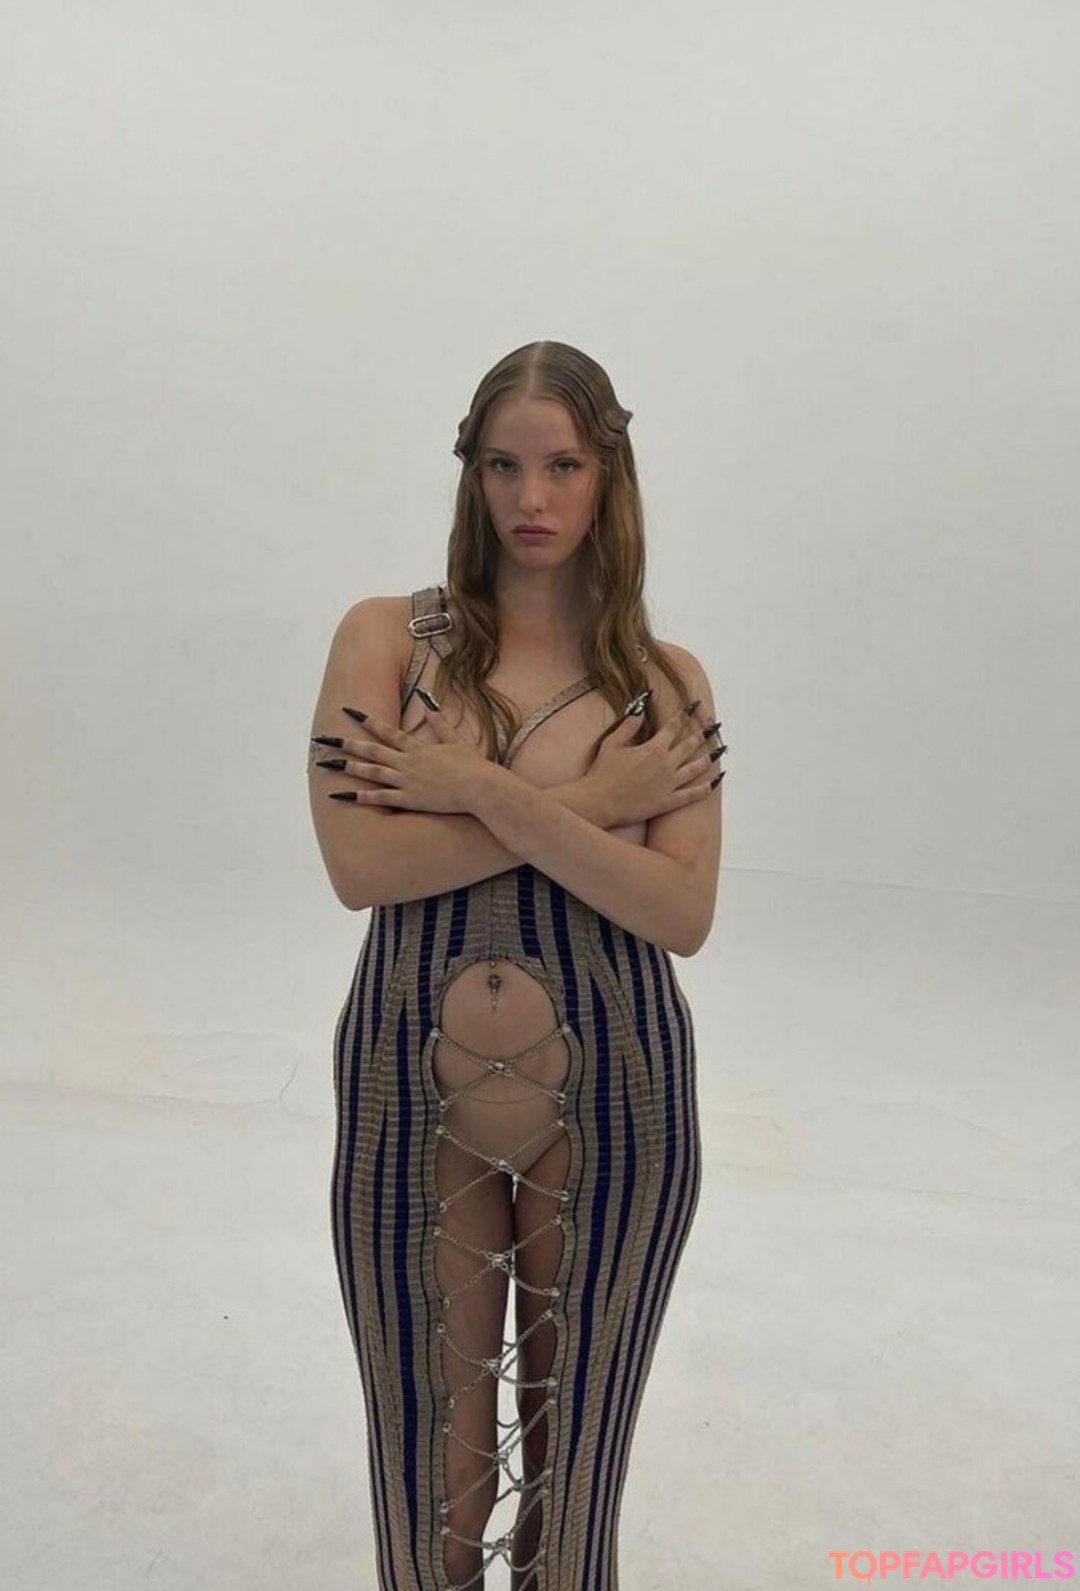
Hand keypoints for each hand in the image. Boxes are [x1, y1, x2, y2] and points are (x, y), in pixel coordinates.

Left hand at [326, 704, 493, 814]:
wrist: (480, 787)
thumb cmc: (472, 765)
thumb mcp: (456, 741)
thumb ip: (440, 724)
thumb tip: (429, 706)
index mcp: (418, 747)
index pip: (386, 731)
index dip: (366, 721)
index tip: (349, 712)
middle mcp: (408, 761)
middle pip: (372, 750)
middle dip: (347, 743)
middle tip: (326, 739)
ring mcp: (407, 780)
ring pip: (372, 772)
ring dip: (349, 767)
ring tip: (329, 764)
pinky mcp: (410, 799)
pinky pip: (380, 798)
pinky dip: (362, 796)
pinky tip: (345, 794)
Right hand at [587, 705, 716, 826]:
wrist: (599, 802)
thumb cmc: (602, 773)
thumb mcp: (612, 743)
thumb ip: (628, 726)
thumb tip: (639, 711)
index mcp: (653, 748)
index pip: (673, 726)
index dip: (685, 714)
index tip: (694, 706)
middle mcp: (666, 764)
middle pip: (690, 745)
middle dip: (704, 733)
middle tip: (715, 725)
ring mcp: (669, 784)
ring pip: (696, 768)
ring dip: (709, 757)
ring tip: (720, 750)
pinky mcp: (668, 802)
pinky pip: (693, 794)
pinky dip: (706, 787)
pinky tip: (715, 781)